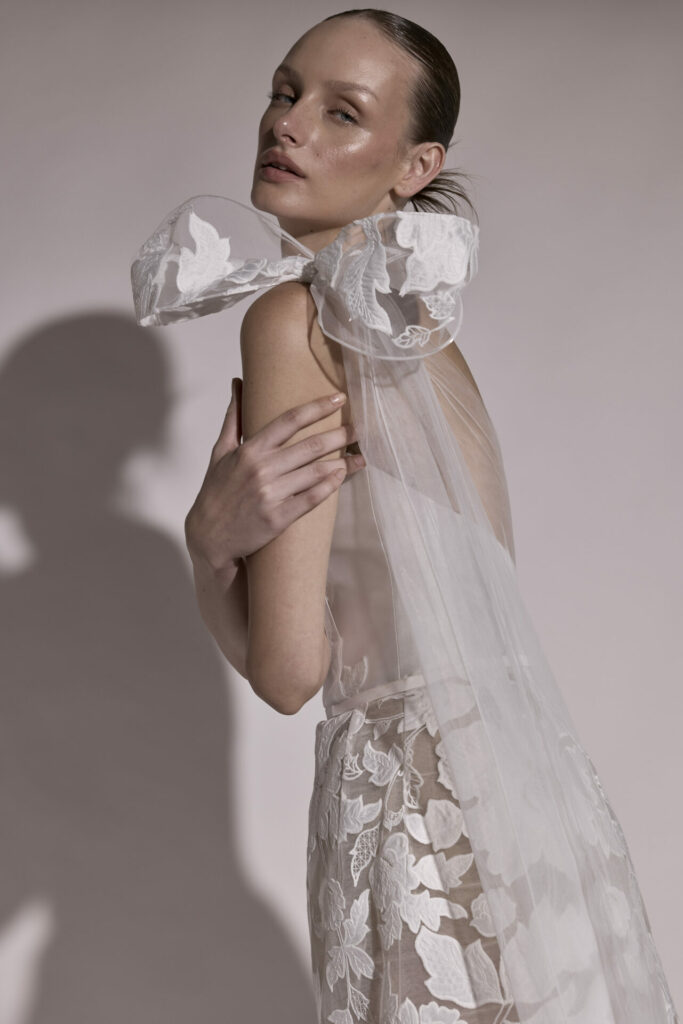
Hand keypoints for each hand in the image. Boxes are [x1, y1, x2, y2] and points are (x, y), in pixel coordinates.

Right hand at [184, 377, 364, 579]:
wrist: (208, 537)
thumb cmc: (216, 492)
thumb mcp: (220, 452)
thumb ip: (233, 417)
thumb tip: (238, 383)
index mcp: (250, 450)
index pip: (289, 420)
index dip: (317, 407)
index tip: (339, 398)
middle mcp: (261, 469)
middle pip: (310, 445)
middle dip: (339, 435)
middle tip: (359, 428)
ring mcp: (270, 494)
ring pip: (315, 472)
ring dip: (342, 462)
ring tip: (359, 455)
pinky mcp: (277, 518)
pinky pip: (311, 499)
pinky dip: (329, 487)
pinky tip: (342, 477)